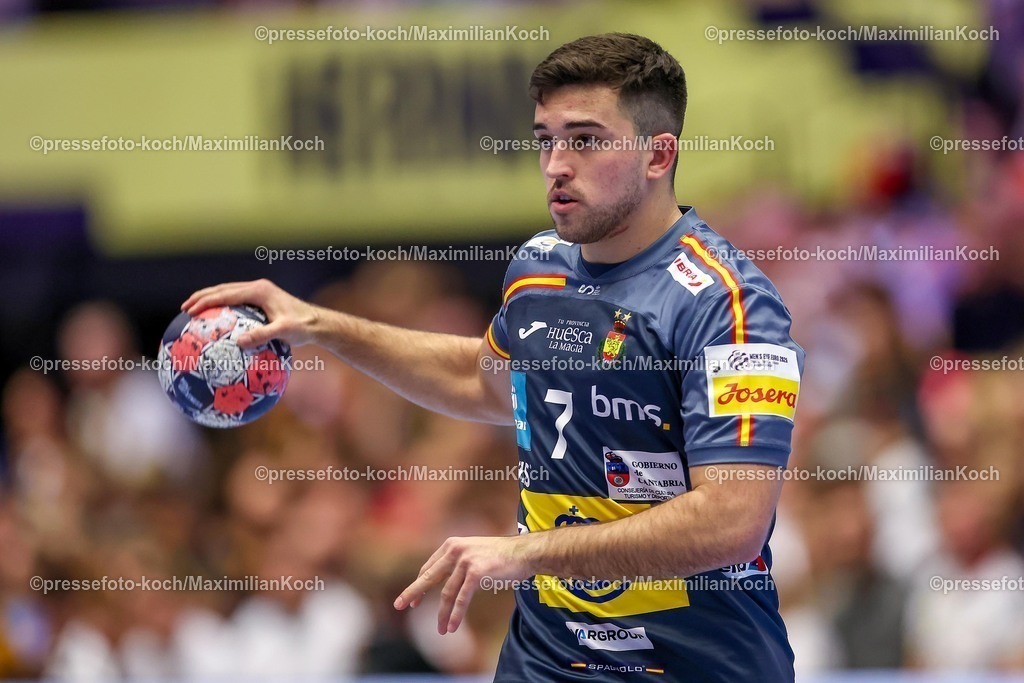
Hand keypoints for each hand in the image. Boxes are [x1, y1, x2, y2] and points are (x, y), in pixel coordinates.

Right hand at [181, 279, 321, 348]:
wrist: (318, 323)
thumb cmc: (303, 327)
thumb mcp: (284, 332)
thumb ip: (262, 335)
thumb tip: (239, 342)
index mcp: (259, 291)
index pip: (226, 294)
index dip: (206, 301)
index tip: (190, 310)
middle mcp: (258, 288)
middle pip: (222, 289)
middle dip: (202, 297)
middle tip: (184, 309)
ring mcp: (259, 293)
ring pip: (228, 293)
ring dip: (210, 300)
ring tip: (193, 311)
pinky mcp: (262, 301)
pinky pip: (237, 302)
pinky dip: (223, 307)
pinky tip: (216, 321)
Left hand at [394, 535, 535, 634]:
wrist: (525, 552)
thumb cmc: (502, 555)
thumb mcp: (474, 552)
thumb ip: (458, 562)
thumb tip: (445, 580)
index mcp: (452, 545)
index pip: (429, 567)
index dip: (420, 584)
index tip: (413, 600)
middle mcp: (455, 550)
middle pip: (429, 577)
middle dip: (413, 593)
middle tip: (399, 606)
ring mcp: (465, 560)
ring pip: (447, 593)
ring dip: (443, 614)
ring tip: (442, 630)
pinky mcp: (476, 572)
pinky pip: (462, 598)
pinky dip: (456, 614)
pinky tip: (453, 626)